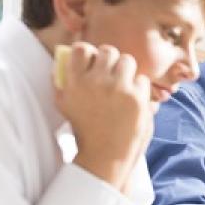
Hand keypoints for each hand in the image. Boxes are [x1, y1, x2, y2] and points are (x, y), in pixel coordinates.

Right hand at [55, 43, 152, 190]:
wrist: (105, 155)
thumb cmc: (85, 130)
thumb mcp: (65, 105)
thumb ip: (62, 81)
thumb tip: (64, 57)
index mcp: (74, 82)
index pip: (81, 49)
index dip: (90, 52)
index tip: (93, 61)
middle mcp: (95, 82)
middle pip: (108, 51)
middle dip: (111, 60)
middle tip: (112, 73)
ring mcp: (117, 88)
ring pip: (127, 61)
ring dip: (127, 71)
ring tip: (124, 85)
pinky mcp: (136, 98)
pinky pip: (142, 79)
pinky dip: (139, 88)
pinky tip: (133, 101)